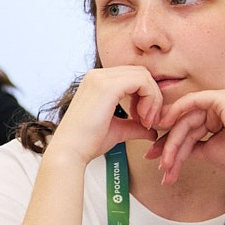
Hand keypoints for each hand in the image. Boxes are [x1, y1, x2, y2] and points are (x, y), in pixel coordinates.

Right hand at [50, 66, 165, 165]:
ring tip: (145, 122)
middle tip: (148, 121)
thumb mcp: (117, 130)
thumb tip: (153, 132)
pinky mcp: (108, 86)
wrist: (71, 151)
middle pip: (140, 73)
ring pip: (144, 76)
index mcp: (97, 82)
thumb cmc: (88, 142)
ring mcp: (101, 78)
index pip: (133, 77)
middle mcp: (97, 75)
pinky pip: (142, 82)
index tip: (144, 120)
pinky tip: (142, 118)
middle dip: (152, 96)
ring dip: (153, 99)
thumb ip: (134, 126)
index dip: (146, 96)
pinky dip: (150, 99)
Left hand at [147, 89, 224, 187]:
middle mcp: (217, 107)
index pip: (186, 129)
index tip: (154, 158)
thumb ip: (188, 145)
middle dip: (169, 146)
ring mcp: (220, 100)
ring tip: (167, 163)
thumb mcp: (205, 151)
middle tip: (161, 166)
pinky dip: (178, 111)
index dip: (169, 144)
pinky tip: (166, 126)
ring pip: (186, 120)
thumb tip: (166, 150)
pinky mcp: (221, 98)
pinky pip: (193, 101)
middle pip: (183, 125)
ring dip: (173, 142)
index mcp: (215, 118)